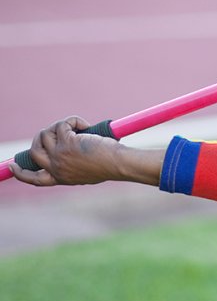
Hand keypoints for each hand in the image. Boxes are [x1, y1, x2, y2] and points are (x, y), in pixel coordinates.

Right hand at [10, 116, 129, 185]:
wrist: (120, 164)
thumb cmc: (111, 165)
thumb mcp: (88, 170)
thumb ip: (74, 163)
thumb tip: (69, 144)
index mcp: (61, 178)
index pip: (34, 179)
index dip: (21, 173)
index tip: (13, 166)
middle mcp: (56, 168)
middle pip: (33, 152)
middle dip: (40, 137)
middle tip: (58, 130)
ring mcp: (59, 156)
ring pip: (45, 134)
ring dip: (60, 125)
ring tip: (79, 127)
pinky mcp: (66, 143)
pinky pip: (62, 124)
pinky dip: (73, 120)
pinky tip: (87, 126)